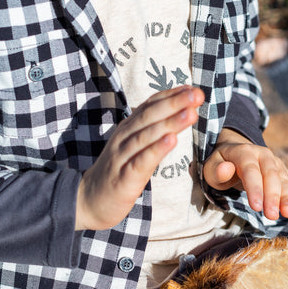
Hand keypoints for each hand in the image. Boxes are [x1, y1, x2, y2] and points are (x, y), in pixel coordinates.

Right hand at [76, 86, 204, 230]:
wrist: (90, 200)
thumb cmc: (119, 170)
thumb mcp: (134, 145)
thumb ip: (152, 129)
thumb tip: (180, 111)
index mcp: (128, 127)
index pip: (150, 105)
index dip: (171, 95)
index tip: (193, 88)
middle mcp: (124, 137)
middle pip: (150, 116)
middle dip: (175, 103)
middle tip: (197, 94)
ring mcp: (122, 156)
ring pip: (147, 136)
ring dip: (170, 123)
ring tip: (191, 113)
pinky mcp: (124, 177)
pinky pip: (142, 161)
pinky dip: (157, 150)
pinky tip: (172, 141)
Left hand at [202, 128, 287, 220]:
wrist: (234, 154)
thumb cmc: (221, 166)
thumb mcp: (212, 167)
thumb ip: (217, 170)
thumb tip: (227, 169)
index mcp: (244, 152)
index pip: (251, 170)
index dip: (254, 188)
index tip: (256, 207)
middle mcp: (263, 155)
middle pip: (270, 176)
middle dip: (272, 196)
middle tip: (271, 216)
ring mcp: (275, 162)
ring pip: (283, 180)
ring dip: (287, 197)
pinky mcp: (283, 172)